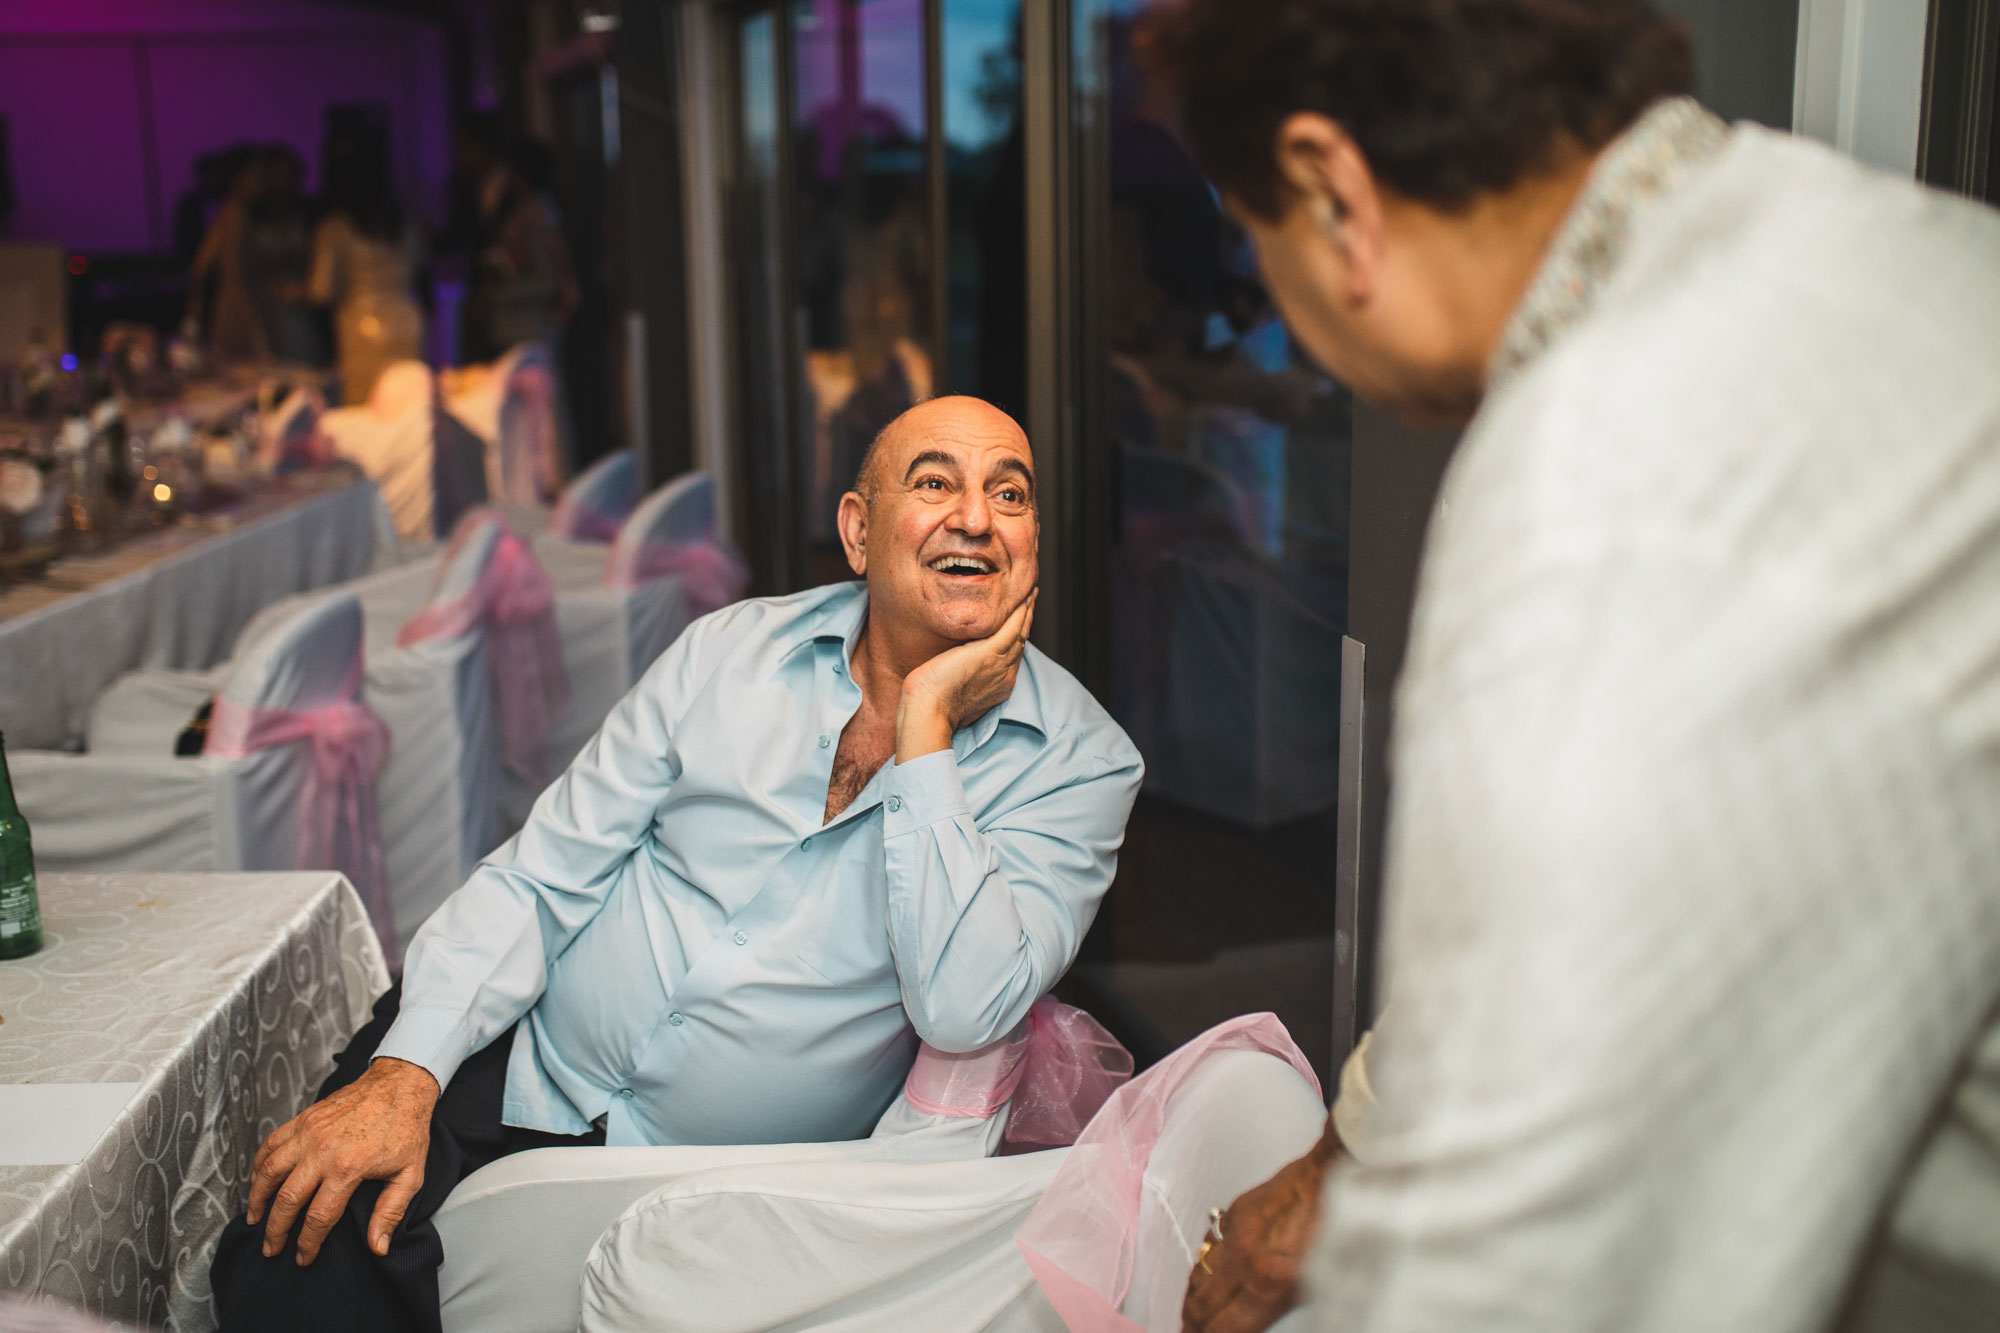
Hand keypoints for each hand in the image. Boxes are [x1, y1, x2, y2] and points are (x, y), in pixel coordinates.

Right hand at [246, 1056, 438, 1264]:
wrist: (400, 1085)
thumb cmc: (407, 1129)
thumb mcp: (410, 1175)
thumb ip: (390, 1212)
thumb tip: (378, 1248)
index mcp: (347, 1167)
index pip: (318, 1217)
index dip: (308, 1243)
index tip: (303, 1258)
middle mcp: (321, 1150)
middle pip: (286, 1200)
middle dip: (276, 1230)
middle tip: (271, 1249)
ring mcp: (308, 1132)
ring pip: (269, 1171)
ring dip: (257, 1199)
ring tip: (255, 1220)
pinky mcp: (303, 1118)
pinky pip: (271, 1144)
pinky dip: (259, 1165)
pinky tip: (258, 1181)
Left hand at [896, 590, 1036, 761]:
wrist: (928, 711)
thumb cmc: (929, 706)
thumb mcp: (951, 692)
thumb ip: (959, 679)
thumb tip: (950, 669)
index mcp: (997, 686)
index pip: (1010, 655)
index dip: (1015, 636)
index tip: (1015, 622)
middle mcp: (1004, 675)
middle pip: (1020, 641)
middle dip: (1025, 620)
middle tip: (1029, 600)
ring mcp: (1001, 663)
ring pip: (1021, 631)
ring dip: (1027, 610)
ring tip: (1030, 592)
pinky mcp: (991, 652)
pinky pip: (1014, 626)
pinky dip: (1022, 610)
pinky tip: (1026, 595)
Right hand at [1181, 1134, 1336, 1332]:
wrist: (1336, 1171)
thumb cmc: (1345, 1229)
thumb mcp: (1316, 1281)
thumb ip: (1277, 1305)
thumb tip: (1251, 1320)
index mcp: (1270, 1282)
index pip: (1223, 1327)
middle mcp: (1246, 1258)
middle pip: (1201, 1302)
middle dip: (1192, 1323)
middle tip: (1190, 1331)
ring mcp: (1236, 1232)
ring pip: (1199, 1273)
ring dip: (1195, 1296)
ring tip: (1194, 1311)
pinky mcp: (1235, 1212)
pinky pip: (1211, 1244)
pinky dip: (1208, 1263)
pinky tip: (1212, 1271)